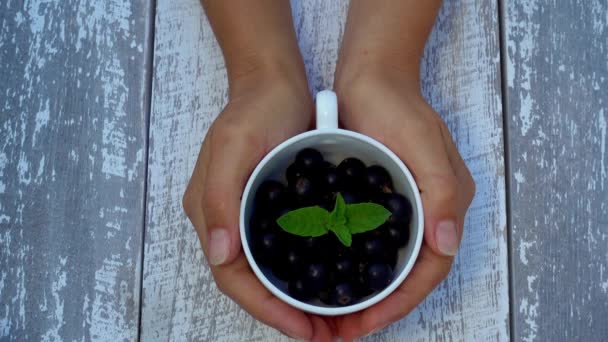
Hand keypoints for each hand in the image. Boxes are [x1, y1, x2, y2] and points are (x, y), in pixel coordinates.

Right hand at [182, 70, 334, 340]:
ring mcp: (250, 217)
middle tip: (325, 334)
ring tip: (333, 320)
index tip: (303, 329)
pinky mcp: (274, 209)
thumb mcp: (235, 148)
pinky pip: (289, 250)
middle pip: (253, 282)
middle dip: (285, 313)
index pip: (234, 277)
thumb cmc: (254, 111)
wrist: (275, 83)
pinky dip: (308, 271)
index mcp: (211, 214)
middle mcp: (227, 222)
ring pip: (272, 271)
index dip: (266, 309)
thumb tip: (219, 254)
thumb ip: (221, 200)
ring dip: (298, 299)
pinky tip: (332, 281)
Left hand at [333, 67, 475, 340]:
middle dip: (379, 306)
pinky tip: (325, 275)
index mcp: (444, 205)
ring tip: (332, 314)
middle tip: (343, 330)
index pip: (428, 269)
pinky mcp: (374, 200)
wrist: (370, 75)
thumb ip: (442, 193)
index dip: (399, 300)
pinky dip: (349, 264)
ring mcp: (399, 208)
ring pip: (384, 262)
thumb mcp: (423, 145)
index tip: (366, 321)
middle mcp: (426, 212)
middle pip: (406, 273)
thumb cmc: (397, 106)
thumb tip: (446, 244)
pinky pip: (366, 242)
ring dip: (363, 291)